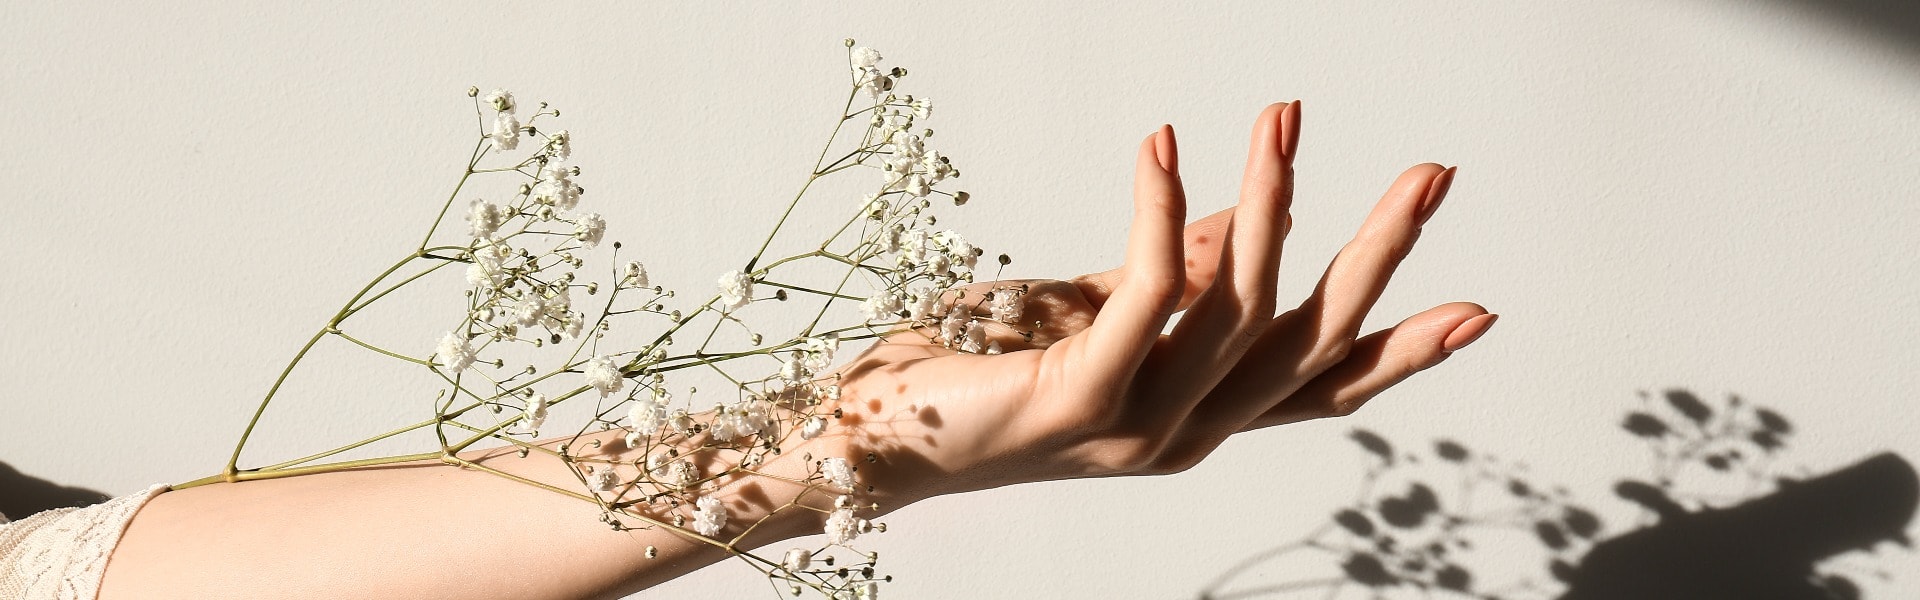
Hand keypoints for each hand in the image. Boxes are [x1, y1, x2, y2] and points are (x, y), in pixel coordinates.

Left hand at [820, 101, 1497, 508]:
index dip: (1397, 350)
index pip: (1318, 388)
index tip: (1476, 311)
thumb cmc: (983, 374)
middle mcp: (1182, 436)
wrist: (876, 439)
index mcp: (1195, 420)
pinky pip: (1147, 292)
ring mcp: (1136, 428)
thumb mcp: (1096, 315)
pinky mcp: (1082, 399)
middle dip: (1377, 256)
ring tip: (1282, 120)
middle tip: (1433, 176)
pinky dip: (1163, 211)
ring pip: (1238, 308)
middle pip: (1306, 344)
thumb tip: (1243, 221)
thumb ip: (1174, 281)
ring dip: (1268, 201)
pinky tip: (1163, 148)